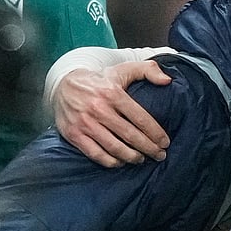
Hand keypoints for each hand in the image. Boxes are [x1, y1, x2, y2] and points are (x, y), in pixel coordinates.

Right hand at [53, 61, 171, 166]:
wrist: (63, 85)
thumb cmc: (99, 80)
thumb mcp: (123, 69)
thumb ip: (148, 70)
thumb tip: (167, 80)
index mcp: (113, 93)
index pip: (141, 118)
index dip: (156, 134)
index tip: (165, 143)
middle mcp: (99, 109)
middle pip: (130, 136)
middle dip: (149, 148)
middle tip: (159, 155)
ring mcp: (85, 123)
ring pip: (114, 147)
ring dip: (132, 157)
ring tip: (141, 159)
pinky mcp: (74, 134)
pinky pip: (96, 154)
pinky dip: (111, 162)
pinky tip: (120, 161)